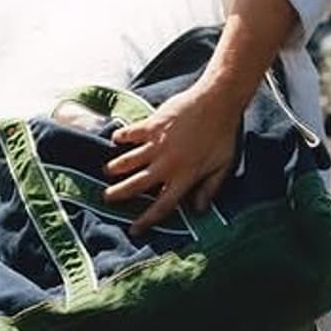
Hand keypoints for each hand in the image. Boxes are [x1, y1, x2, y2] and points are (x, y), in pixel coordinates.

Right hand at [103, 80, 240, 234]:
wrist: (217, 101)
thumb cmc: (223, 134)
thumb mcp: (223, 166)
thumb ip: (210, 188)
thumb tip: (199, 210)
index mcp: (185, 177)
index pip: (163, 206)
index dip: (147, 220)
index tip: (134, 230)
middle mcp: (167, 164)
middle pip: (136, 185)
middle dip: (119, 194)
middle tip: (106, 198)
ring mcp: (157, 144)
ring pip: (128, 161)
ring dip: (115, 167)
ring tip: (107, 172)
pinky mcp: (152, 125)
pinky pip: (130, 134)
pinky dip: (121, 137)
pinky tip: (116, 139)